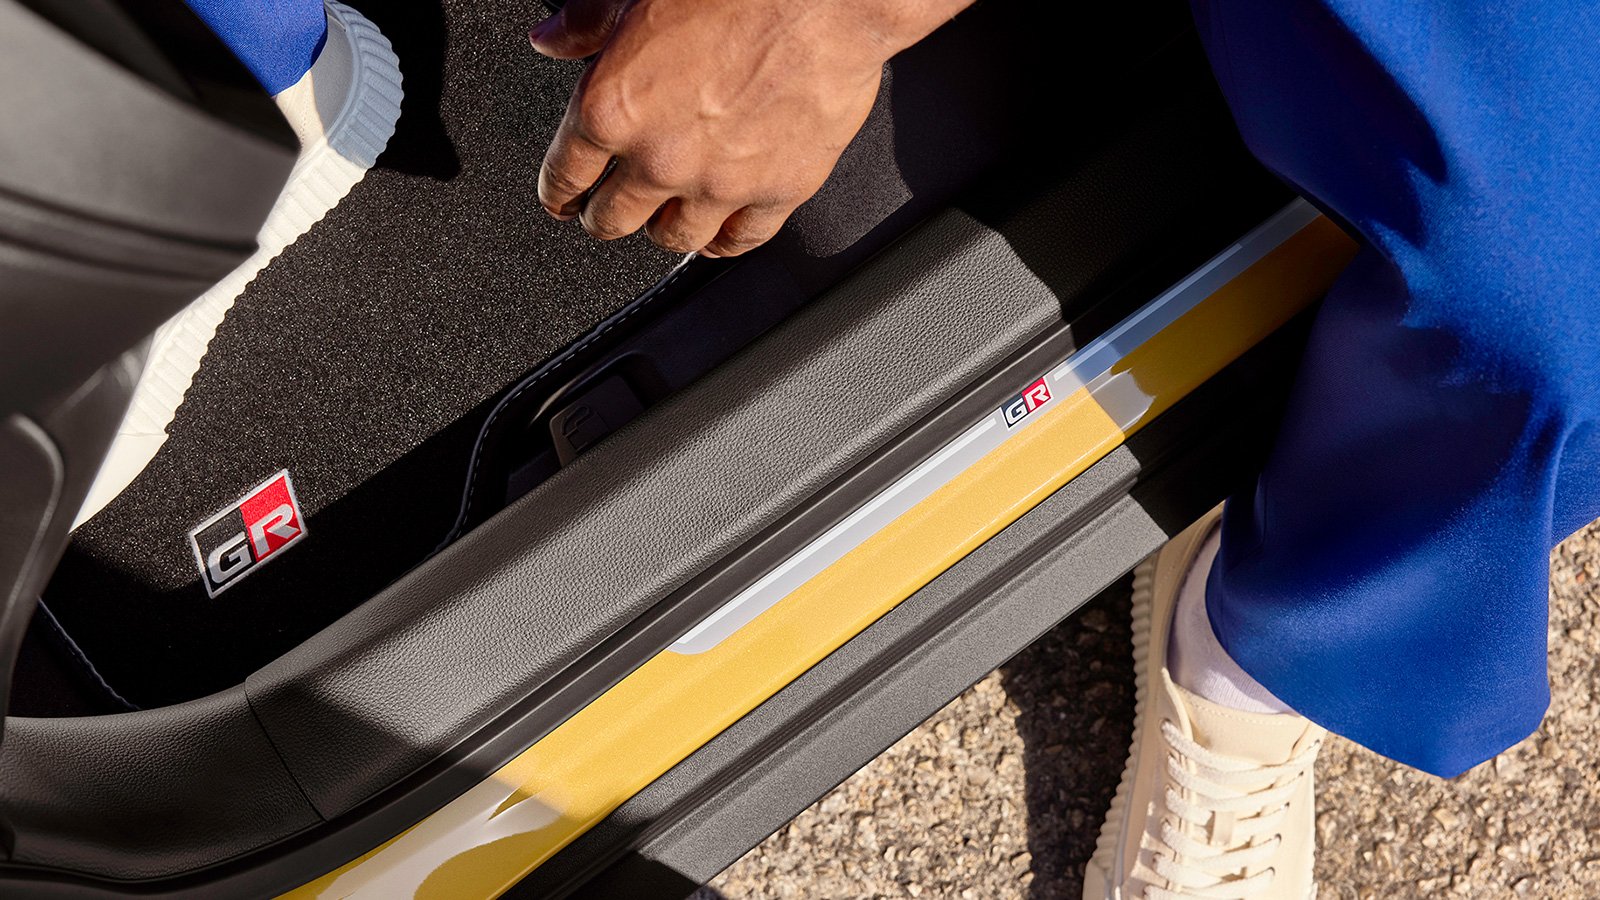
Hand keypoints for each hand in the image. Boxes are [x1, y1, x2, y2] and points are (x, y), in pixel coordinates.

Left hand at [530, 0, 970, 256]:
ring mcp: (720, 184)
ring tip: (664, 222)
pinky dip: (725, 243)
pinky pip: (742, 240)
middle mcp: (660, 157)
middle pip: (613, 219)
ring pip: (675, 237)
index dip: (557, 192)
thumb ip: (589, 21)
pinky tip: (720, 236)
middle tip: (605, 216)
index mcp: (613, 107)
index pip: (565, 173)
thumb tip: (553, 38)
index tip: (562, 200)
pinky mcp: (777, 193)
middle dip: (602, 219)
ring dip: (662, 231)